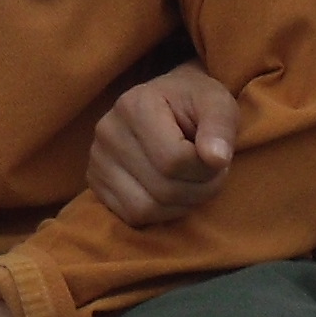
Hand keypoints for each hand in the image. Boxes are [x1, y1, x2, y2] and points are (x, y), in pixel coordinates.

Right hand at [86, 62, 243, 226]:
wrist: (166, 101)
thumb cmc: (194, 102)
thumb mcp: (217, 102)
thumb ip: (220, 126)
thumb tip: (217, 159)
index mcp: (136, 105)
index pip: (176, 160)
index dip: (208, 170)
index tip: (219, 158)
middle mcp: (108, 131)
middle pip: (163, 188)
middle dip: (200, 190)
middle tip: (211, 173)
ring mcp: (97, 158)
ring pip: (146, 208)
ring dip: (181, 205)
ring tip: (192, 181)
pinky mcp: (95, 181)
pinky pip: (132, 215)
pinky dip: (160, 213)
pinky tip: (171, 189)